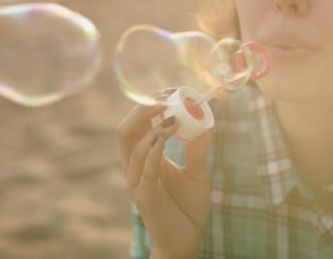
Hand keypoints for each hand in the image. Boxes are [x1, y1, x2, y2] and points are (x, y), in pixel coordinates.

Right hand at [117, 104, 211, 257]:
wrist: (187, 239)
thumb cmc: (189, 206)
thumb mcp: (198, 171)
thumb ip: (199, 148)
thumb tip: (206, 120)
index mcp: (146, 158)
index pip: (138, 125)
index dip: (149, 105)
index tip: (170, 92)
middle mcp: (136, 167)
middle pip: (126, 131)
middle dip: (142, 110)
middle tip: (165, 98)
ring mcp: (136, 182)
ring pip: (132, 148)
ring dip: (151, 128)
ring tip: (173, 117)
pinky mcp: (143, 198)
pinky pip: (145, 171)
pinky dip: (153, 150)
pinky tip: (165, 136)